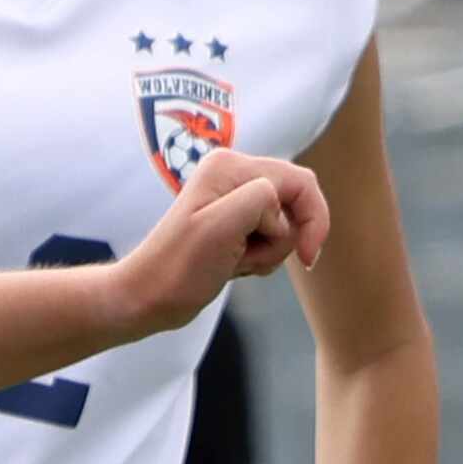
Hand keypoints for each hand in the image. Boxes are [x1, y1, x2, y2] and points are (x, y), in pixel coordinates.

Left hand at [110, 149, 328, 337]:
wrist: (149, 297)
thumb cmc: (181, 267)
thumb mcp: (221, 226)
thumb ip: (259, 199)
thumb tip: (277, 205)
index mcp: (231, 166)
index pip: (300, 182)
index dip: (313, 218)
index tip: (306, 258)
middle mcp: (233, 174)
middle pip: (294, 203)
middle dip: (283, 238)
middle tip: (247, 257)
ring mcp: (232, 198)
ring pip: (284, 223)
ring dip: (269, 251)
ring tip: (236, 262)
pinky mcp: (232, 222)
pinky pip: (269, 236)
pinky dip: (261, 256)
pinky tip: (235, 266)